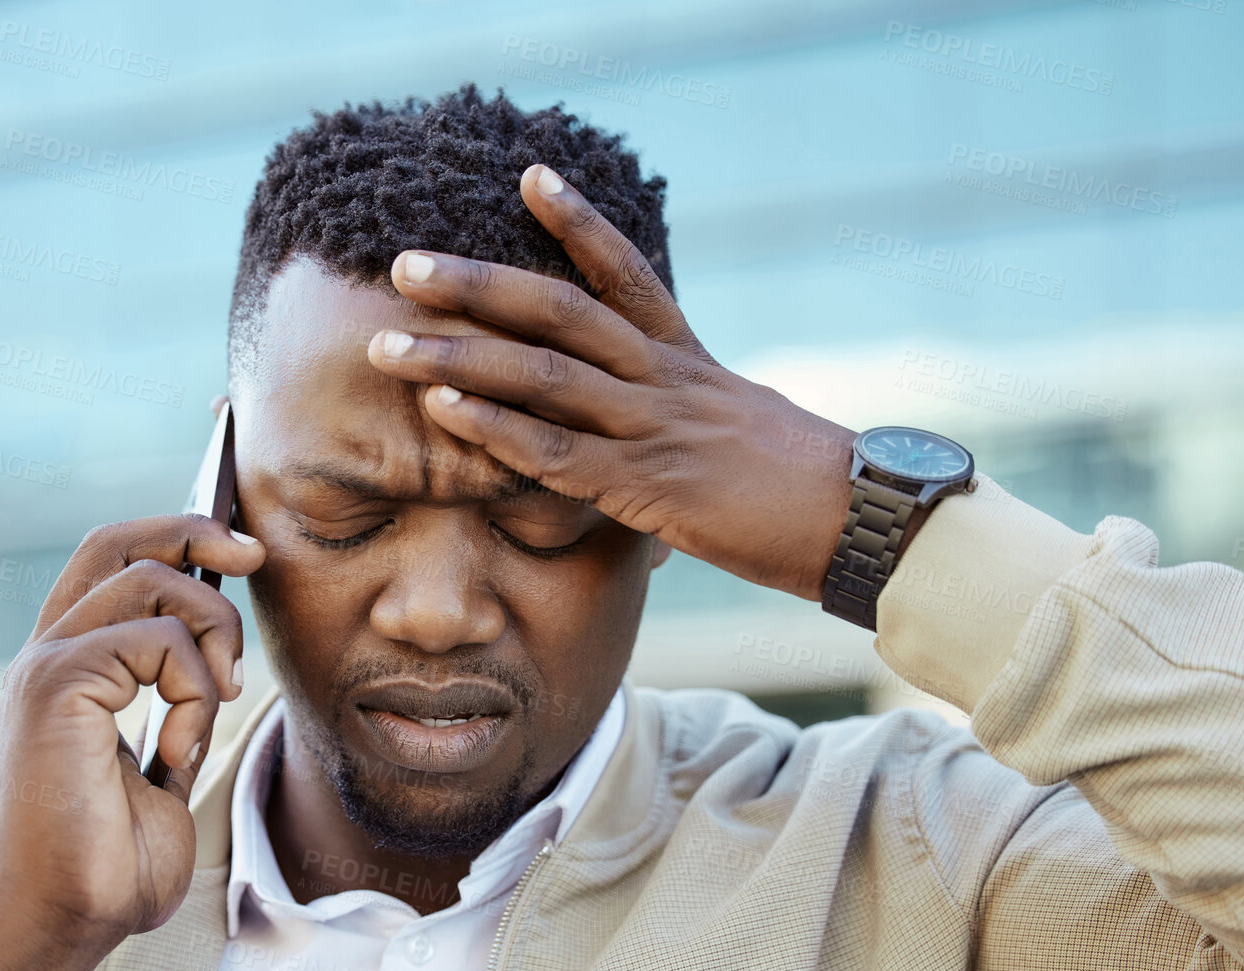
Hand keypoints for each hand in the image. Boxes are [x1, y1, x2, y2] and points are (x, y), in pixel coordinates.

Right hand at [0, 513, 263, 970]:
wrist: (65, 921)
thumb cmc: (111, 862)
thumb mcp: (163, 765)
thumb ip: (180, 705)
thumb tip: (217, 658)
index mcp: (69, 666)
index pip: (112, 559)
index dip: (176, 533)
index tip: (242, 549)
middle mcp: (49, 655)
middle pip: (120, 543)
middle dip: (196, 532)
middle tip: (252, 558)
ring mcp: (47, 667)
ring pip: (154, 585)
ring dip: (211, 637)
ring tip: (213, 708)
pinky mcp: (56, 687)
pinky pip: (156, 642)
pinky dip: (193, 692)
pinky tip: (177, 751)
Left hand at [365, 163, 859, 601]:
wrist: (855, 521)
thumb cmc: (795, 485)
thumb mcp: (736, 424)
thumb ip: (680, 412)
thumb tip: (639, 428)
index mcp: (686, 359)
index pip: (624, 274)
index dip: (576, 223)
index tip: (529, 177)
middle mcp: (664, 378)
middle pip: (558, 312)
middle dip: (476, 287)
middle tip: (405, 267)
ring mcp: (653, 428)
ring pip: (542, 377)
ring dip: (458, 357)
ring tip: (388, 344)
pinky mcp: (647, 487)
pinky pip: (557, 454)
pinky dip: (495, 430)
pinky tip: (443, 412)